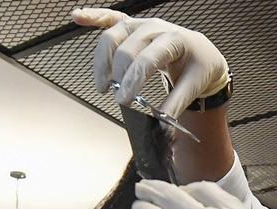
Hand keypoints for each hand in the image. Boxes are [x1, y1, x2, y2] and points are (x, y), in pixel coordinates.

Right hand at [71, 8, 229, 118]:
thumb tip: (162, 123)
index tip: (125, 101)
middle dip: (119, 76)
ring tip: (103, 84)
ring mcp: (141, 24)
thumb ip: (176, 103)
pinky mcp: (131, 25)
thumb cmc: (198, 65)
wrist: (200, 50)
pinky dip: (93, 17)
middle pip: (127, 48)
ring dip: (102, 60)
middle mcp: (155, 28)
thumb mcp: (194, 85)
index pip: (148, 59)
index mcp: (174, 40)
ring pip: (113, 35)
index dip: (133, 81)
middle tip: (119, 98)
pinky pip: (110, 18)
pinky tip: (77, 17)